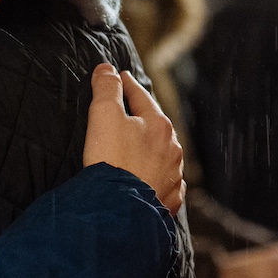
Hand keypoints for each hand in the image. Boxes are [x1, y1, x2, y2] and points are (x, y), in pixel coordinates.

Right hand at [83, 64, 183, 213]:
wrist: (120, 208)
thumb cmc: (111, 161)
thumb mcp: (104, 115)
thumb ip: (106, 88)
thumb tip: (107, 69)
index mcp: (159, 125)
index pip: (141, 97)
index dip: (127, 85)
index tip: (120, 77)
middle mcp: (172, 149)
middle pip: (156, 126)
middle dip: (144, 117)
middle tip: (131, 111)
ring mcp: (173, 175)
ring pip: (164, 155)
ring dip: (153, 148)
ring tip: (140, 148)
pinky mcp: (169, 199)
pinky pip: (166, 182)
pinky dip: (158, 176)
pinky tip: (152, 179)